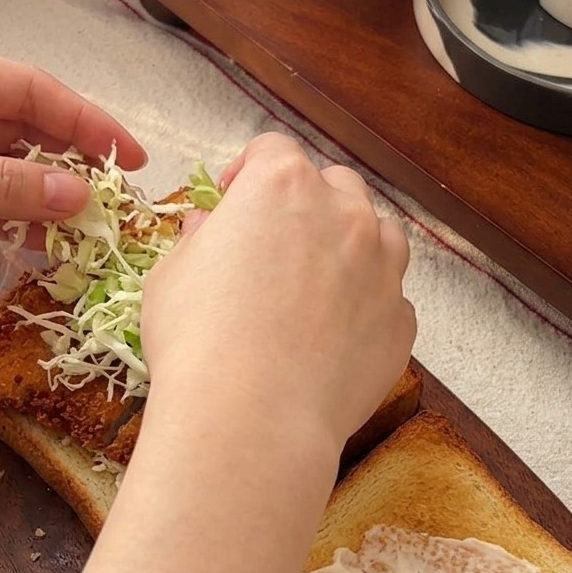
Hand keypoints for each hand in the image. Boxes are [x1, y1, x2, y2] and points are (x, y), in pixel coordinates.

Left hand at [0, 39, 144, 291]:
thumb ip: (2, 187)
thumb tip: (77, 194)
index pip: (27, 91)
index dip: (85, 122)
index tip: (127, 158)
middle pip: (22, 133)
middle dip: (68, 169)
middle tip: (112, 206)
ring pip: (6, 174)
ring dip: (43, 203)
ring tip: (84, 235)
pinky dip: (11, 225)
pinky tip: (41, 246)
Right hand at [141, 132, 415, 451]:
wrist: (253, 421)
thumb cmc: (198, 342)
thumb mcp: (171, 278)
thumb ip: (197, 240)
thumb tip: (207, 229)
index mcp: (282, 186)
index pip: (272, 152)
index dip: (247, 172)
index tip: (231, 201)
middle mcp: (345, 215)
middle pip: (335, 187)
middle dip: (308, 204)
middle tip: (277, 245)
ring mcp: (383, 269)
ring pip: (379, 236)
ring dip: (352, 247)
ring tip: (317, 286)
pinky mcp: (400, 323)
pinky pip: (389, 300)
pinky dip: (366, 308)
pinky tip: (334, 339)